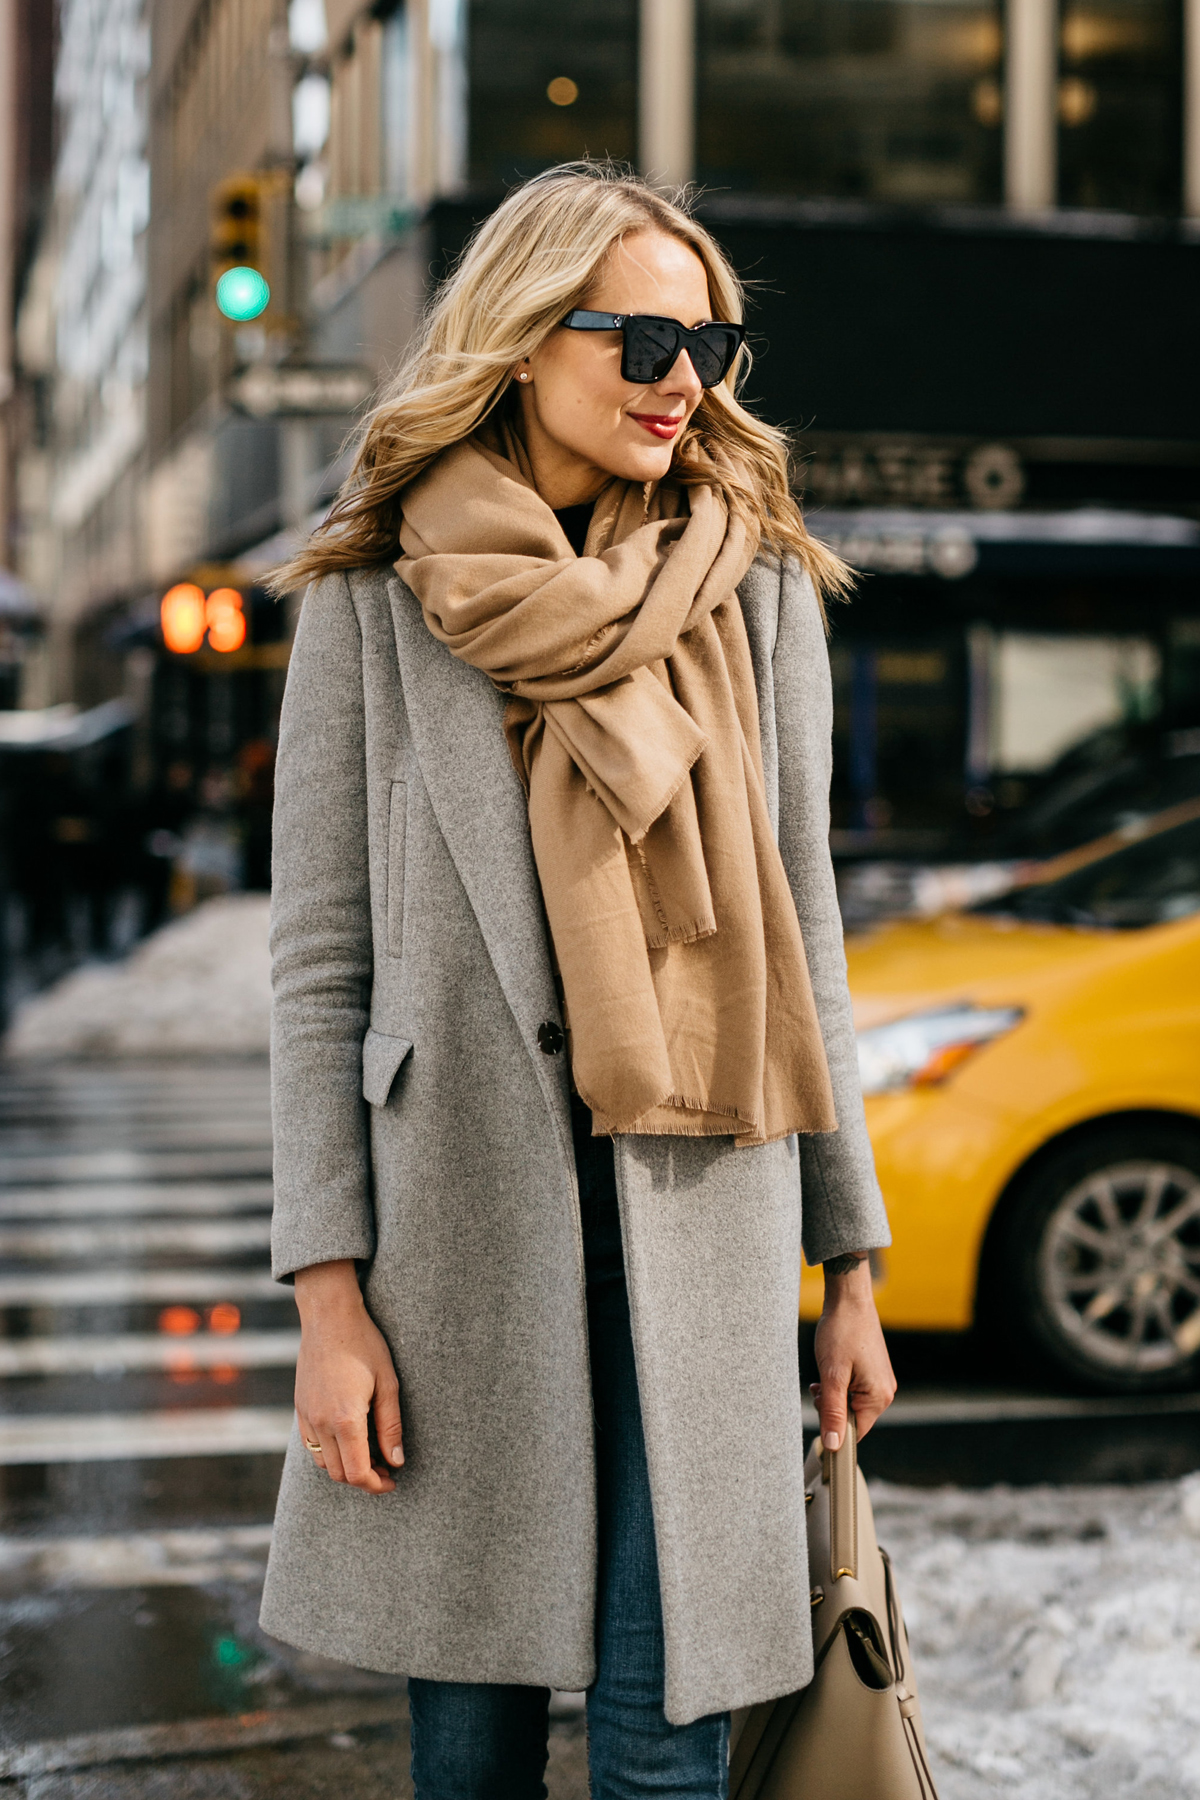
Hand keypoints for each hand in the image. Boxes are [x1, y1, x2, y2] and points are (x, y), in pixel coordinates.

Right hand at [294, 1260, 403, 1492]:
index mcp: (345, 1419)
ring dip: (346, 1467)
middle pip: (339, 1474)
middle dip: (364, 1478)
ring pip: (323, 1463)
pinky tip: (349, 1437)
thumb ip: (390, 1426)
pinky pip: (312, 1445)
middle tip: (386, 1466)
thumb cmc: (364, 1345)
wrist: (329, 1317)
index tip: (392, 1479)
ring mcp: (306, 1417)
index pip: (357, 1473)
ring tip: (370, 1452)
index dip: (376, 1485)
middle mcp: (320, 1423)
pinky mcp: (300, 1409)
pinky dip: (330, 1453)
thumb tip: (396, 1461)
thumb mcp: (388, 1383)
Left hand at [810, 1255, 895, 1451]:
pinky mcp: (873, 1371)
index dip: (834, 1427)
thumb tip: (834, 1445)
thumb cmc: (840, 1332)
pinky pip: (854, 1390)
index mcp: (879, 1397)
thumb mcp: (832, 1375)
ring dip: (833, 1395)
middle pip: (853, 1418)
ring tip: (823, 1376)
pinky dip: (839, 1385)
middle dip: (832, 1407)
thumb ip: (833, 1412)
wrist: (848, 1299)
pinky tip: (829, 1371)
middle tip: (819, 1386)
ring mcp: (880, 1380)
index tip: (819, 1409)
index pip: (855, 1433)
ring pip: (851, 1403)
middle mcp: (885, 1391)